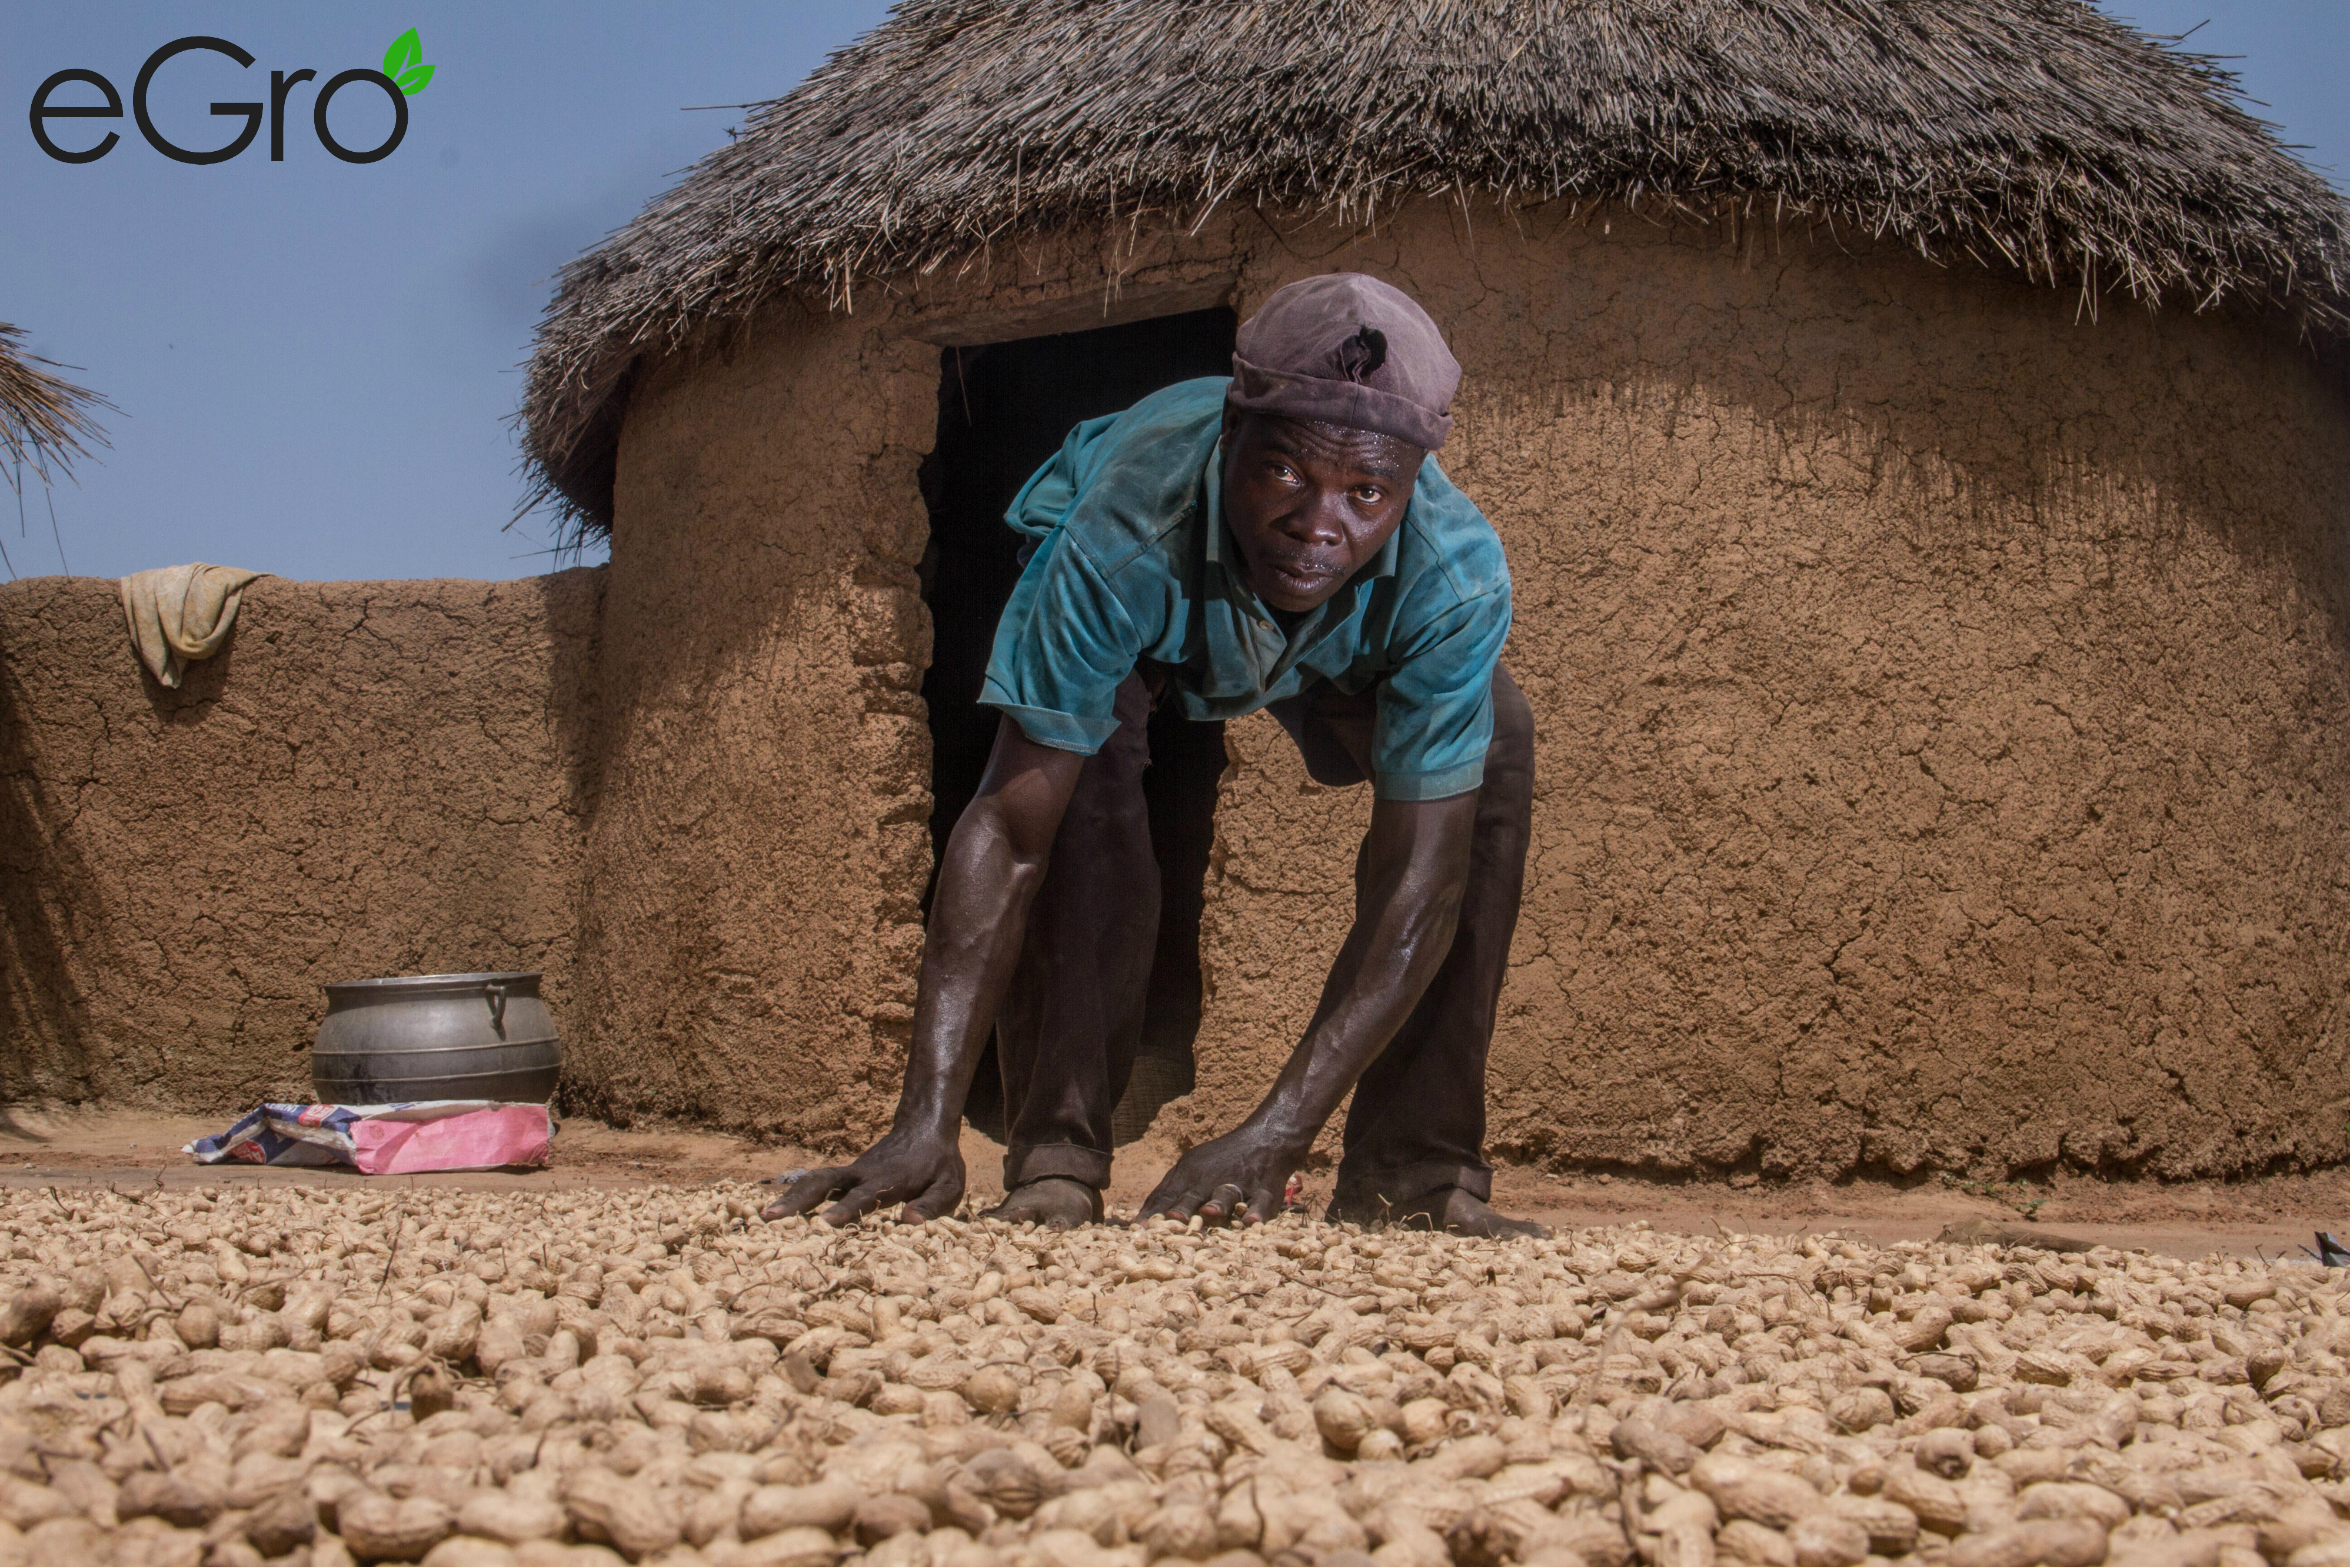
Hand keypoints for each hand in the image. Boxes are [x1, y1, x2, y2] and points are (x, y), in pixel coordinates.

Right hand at [760, 1126, 963, 1225]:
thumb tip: (909, 1223)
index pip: (865, 1197)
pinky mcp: (846, 1175)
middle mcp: (863, 1174)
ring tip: (765, 1216)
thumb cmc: (939, 1164)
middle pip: (825, 1183)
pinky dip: (797, 1195)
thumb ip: (931, 1205)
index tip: (825, 1223)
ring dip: (791, 1197)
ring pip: (816, 1181)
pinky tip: (778, 1211)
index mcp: (889, 1181)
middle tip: (771, 1217)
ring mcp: (851, 1173)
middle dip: (799, 1200)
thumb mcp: (949, 1186)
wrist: (924, 1128)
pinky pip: (818, 1184)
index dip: (846, 1210)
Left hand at [1139, 1125, 1300, 1226]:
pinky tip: (1252, 1222)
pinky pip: (1260, 1203)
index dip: (1153, 1213)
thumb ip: (1166, 1194)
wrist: (1265, 1140)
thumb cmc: (1220, 1161)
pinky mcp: (1264, 1191)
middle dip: (1181, 1208)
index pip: (1167, 1195)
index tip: (1137, 1231)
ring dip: (1217, 1204)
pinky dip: (1257, 1212)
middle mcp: (1211, 1179)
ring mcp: (1239, 1183)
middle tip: (1170, 1221)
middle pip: (1193, 1195)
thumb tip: (1137, 1223)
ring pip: (1226, 1195)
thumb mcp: (1190, 1169)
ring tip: (1209, 1213)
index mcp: (1189, 1174)